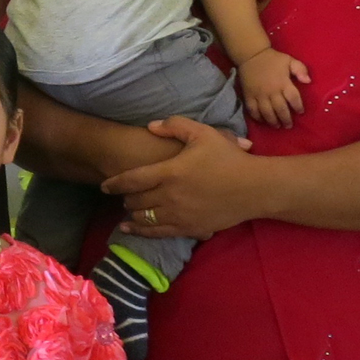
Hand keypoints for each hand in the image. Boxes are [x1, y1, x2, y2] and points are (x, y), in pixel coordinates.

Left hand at [100, 118, 262, 239]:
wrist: (255, 188)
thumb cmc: (229, 158)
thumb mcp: (203, 133)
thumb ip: (175, 126)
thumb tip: (151, 125)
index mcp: (169, 172)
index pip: (131, 180)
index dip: (114, 184)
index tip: (104, 186)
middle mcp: (169, 196)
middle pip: (135, 201)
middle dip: (125, 199)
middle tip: (122, 197)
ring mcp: (179, 215)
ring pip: (144, 219)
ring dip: (132, 216)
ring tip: (127, 213)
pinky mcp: (189, 228)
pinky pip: (158, 233)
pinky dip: (141, 232)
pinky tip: (132, 230)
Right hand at [238, 47, 309, 127]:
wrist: (251, 55)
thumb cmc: (273, 59)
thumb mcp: (290, 60)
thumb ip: (300, 70)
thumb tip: (308, 81)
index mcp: (283, 82)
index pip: (293, 98)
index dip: (298, 107)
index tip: (300, 112)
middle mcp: (271, 91)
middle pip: (280, 109)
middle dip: (286, 119)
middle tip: (289, 125)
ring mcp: (259, 95)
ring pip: (267, 112)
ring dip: (273, 121)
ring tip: (277, 126)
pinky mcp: (248, 96)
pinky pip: (253, 110)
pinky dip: (258, 117)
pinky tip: (263, 121)